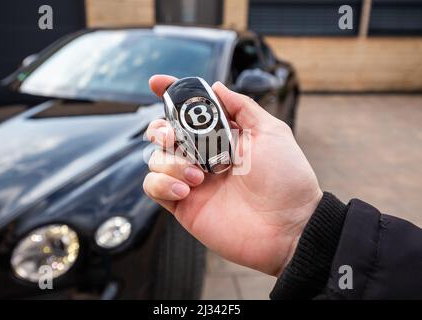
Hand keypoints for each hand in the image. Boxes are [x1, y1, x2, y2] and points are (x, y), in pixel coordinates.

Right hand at [143, 75, 321, 275]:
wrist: (288, 226)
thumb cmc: (287, 178)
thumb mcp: (270, 132)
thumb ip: (242, 107)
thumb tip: (217, 86)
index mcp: (222, 136)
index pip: (190, 112)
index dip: (172, 95)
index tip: (157, 83)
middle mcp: (204, 156)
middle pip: (164, 133)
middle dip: (160, 129)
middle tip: (172, 137)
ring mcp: (192, 181)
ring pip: (156, 158)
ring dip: (170, 161)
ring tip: (197, 176)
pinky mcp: (183, 205)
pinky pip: (154, 187)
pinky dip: (162, 183)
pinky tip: (185, 190)